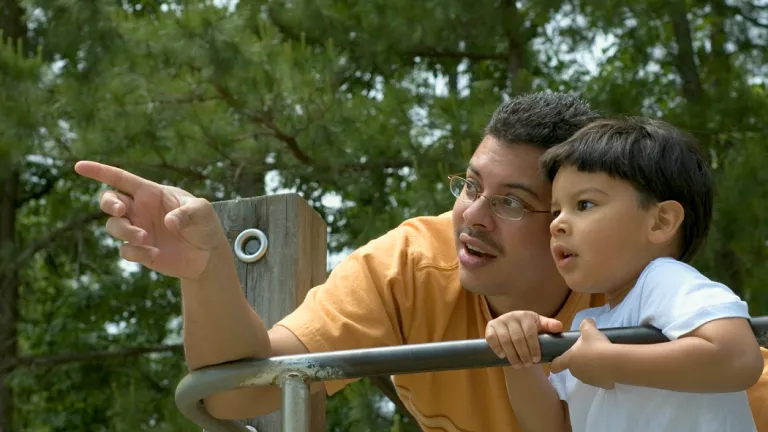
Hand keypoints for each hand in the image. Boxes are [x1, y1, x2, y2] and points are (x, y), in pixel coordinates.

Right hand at [74, 161, 226, 279]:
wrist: (208, 254)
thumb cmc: (205, 224)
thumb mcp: (203, 212)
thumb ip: (188, 213)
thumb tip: (168, 222)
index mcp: (151, 193)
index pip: (121, 178)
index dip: (100, 172)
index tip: (79, 166)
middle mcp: (139, 210)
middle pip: (109, 201)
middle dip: (109, 203)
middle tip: (122, 210)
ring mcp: (138, 230)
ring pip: (114, 227)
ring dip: (125, 231)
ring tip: (145, 238)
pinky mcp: (140, 250)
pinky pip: (126, 250)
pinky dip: (135, 252)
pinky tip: (155, 254)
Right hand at [485, 311, 562, 367]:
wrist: (513, 327)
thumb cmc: (529, 328)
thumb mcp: (540, 326)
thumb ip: (550, 326)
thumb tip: (559, 327)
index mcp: (525, 315)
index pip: (530, 333)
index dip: (533, 347)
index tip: (537, 360)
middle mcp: (511, 316)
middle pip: (517, 338)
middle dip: (523, 354)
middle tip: (528, 365)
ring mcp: (499, 321)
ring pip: (505, 340)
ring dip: (512, 355)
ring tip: (518, 365)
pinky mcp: (490, 327)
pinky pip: (491, 339)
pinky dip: (497, 348)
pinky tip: (503, 356)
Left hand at [550, 318, 614, 388]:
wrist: (613, 362)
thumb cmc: (596, 345)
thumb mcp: (589, 330)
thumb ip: (585, 325)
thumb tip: (587, 322)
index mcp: (569, 360)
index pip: (555, 365)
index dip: (555, 363)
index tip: (556, 361)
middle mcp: (576, 372)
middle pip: (573, 368)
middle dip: (579, 361)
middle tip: (588, 352)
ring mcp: (588, 380)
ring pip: (586, 373)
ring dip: (590, 367)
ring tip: (601, 358)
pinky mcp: (600, 385)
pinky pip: (599, 378)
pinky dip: (602, 373)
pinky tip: (609, 366)